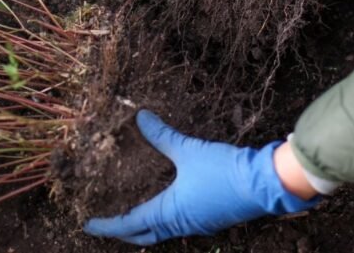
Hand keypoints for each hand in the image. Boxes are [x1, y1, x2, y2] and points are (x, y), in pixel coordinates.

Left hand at [83, 110, 318, 245]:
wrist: (264, 183)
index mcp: (170, 212)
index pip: (129, 224)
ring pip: (163, 232)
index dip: (107, 224)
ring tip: (133, 216)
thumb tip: (141, 118)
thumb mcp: (189, 150)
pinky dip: (165, 221)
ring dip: (145, 227)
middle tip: (107, 225)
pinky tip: (167, 207)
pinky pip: (180, 226)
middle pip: (145, 235)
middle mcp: (181, 224)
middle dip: (124, 232)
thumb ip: (162, 136)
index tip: (88, 224)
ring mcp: (198, 225)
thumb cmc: (224, 170)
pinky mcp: (211, 220)